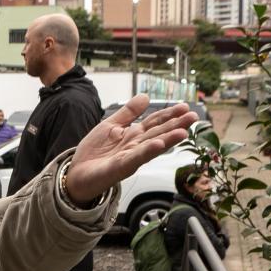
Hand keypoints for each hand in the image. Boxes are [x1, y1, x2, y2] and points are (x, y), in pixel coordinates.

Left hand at [65, 94, 196, 204]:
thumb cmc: (94, 152)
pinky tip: (158, 145)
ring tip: (183, 131)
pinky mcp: (119, 167)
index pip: (155, 122)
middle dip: (176, 125)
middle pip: (158, 133)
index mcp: (133, 136)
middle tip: (194, 117)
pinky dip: (146, 151)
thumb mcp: (110, 125)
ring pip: (151, 146)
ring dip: (168, 139)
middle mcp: (135, 146)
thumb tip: (146, 96)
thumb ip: (128, 112)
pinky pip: (135, 158)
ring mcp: (129, 158)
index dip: (169, 114)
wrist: (76, 174)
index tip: (185, 107)